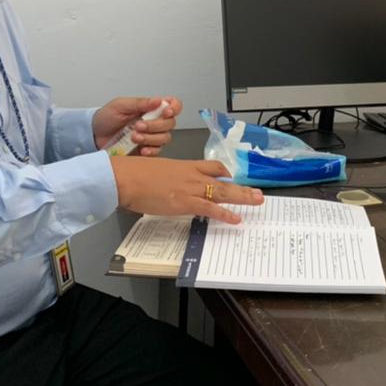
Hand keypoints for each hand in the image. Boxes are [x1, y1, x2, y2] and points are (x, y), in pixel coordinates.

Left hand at [93, 97, 181, 155]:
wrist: (94, 136)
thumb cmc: (106, 118)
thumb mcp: (121, 105)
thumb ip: (140, 103)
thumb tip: (159, 100)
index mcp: (150, 108)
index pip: (173, 105)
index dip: (174, 108)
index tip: (165, 111)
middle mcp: (154, 122)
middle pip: (170, 124)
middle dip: (155, 125)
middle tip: (138, 125)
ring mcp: (151, 137)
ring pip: (165, 138)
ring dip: (150, 137)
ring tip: (134, 136)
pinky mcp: (146, 150)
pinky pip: (157, 152)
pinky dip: (150, 150)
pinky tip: (141, 148)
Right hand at [110, 156, 262, 224]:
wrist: (127, 177)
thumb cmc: (135, 174)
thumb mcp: (157, 170)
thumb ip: (169, 177)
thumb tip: (168, 184)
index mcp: (186, 166)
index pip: (212, 166)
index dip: (224, 173)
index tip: (232, 176)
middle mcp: (192, 176)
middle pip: (224, 180)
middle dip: (242, 188)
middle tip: (258, 193)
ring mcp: (191, 189)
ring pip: (223, 193)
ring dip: (242, 197)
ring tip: (257, 201)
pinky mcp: (186, 203)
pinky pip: (211, 209)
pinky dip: (225, 214)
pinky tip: (236, 219)